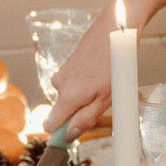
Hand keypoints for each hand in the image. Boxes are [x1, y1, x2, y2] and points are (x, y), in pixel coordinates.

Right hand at [49, 17, 116, 138]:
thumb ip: (85, 119)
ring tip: (103, 83)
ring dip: (83, 96)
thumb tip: (69, 136)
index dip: (62, 132)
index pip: (51, 125)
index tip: (74, 133)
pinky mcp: (67, 65)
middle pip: (62, 111)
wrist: (115, 29)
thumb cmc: (114, 63)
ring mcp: (62, 73)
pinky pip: (72, 83)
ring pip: (69, 96)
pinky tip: (99, 73)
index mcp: (67, 97)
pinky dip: (84, 83)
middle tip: (100, 101)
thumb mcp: (105, 99)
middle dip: (78, 111)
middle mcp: (59, 85)